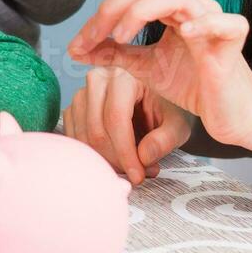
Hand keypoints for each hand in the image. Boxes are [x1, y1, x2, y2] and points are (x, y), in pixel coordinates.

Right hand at [63, 67, 193, 186]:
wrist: (156, 103)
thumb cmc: (168, 110)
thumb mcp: (177, 124)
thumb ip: (166, 139)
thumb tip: (144, 158)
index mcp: (124, 75)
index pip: (116, 118)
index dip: (125, 152)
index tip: (137, 176)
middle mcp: (98, 79)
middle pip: (97, 130)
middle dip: (117, 160)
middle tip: (137, 174)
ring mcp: (82, 93)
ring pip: (83, 137)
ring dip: (105, 160)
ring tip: (130, 166)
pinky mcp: (74, 108)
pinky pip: (76, 139)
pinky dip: (93, 156)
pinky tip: (115, 159)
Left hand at [67, 0, 251, 148]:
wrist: (228, 112)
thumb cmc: (193, 85)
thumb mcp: (144, 68)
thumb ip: (114, 54)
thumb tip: (77, 49)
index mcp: (170, 7)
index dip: (101, 15)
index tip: (76, 45)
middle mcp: (191, 4)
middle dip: (113, 9)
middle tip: (91, 38)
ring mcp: (214, 17)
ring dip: (142, 12)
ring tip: (122, 38)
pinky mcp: (234, 37)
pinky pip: (224, 20)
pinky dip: (203, 23)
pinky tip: (184, 34)